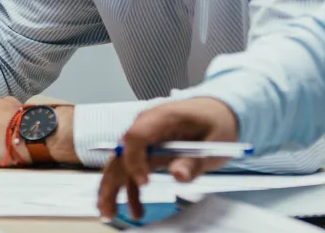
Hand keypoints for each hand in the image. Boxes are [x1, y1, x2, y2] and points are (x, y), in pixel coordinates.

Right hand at [99, 98, 239, 220]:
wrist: (216, 111)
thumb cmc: (215, 121)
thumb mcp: (215, 142)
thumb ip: (195, 161)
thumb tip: (178, 175)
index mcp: (163, 117)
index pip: (136, 136)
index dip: (134, 160)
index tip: (143, 183)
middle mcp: (146, 125)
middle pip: (121, 153)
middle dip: (111, 182)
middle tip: (109, 209)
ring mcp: (144, 137)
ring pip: (121, 163)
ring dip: (114, 188)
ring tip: (111, 213)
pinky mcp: (146, 148)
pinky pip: (132, 168)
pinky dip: (130, 188)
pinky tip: (134, 207)